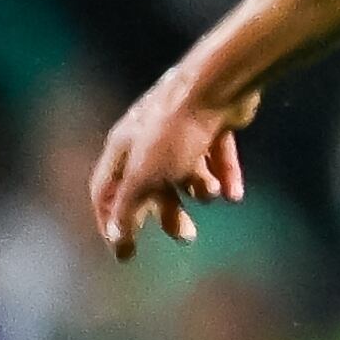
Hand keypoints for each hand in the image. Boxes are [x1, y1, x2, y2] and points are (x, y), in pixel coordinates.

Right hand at [90, 70, 256, 258]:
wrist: (217, 86)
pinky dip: (224, 175)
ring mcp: (180, 132)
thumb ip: (127, 207)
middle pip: (151, 187)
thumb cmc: (174, 132)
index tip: (125, 254)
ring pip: (186, 173)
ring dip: (200, 190)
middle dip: (168, 213)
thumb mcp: (145, 176)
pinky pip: (216, 158)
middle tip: (187, 236)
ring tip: (211, 194)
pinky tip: (234, 194)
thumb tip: (115, 237)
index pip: (105, 192)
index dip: (111, 223)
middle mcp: (147, 140)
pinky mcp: (212, 125)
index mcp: (122, 149)